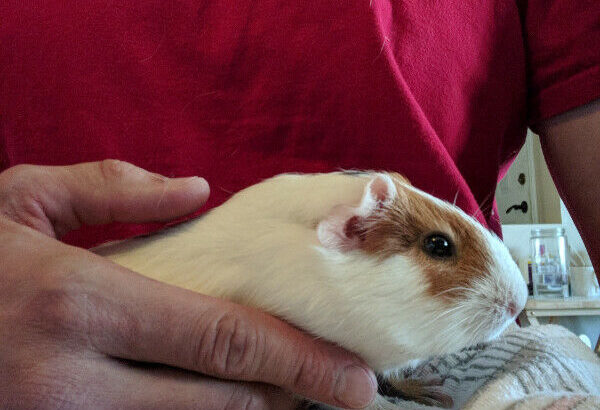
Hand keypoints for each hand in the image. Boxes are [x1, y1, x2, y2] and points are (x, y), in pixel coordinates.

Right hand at [0, 160, 376, 408]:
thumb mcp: (23, 200)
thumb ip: (114, 190)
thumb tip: (195, 188)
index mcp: (77, 305)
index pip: (221, 339)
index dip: (297, 360)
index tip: (351, 377)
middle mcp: (72, 383)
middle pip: (217, 399)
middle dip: (289, 398)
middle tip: (344, 394)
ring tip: (294, 400)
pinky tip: (223, 407)